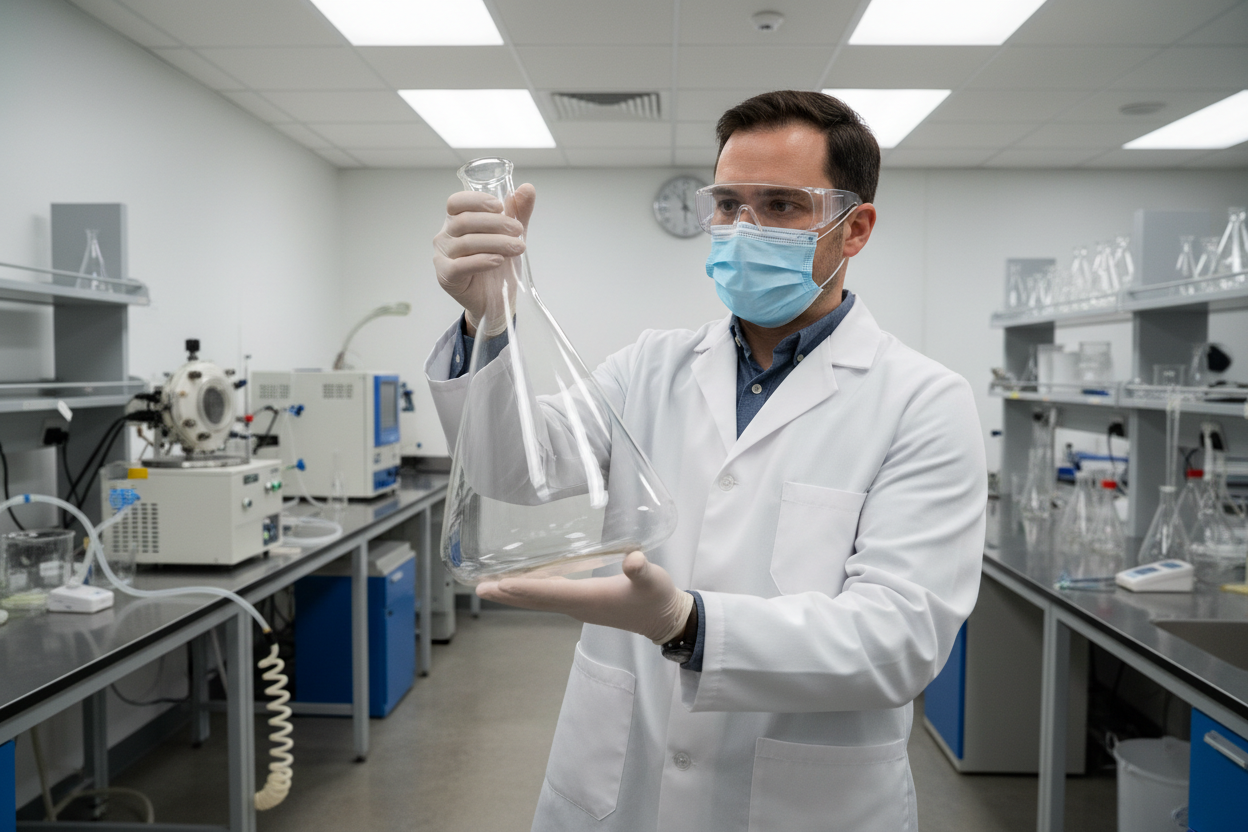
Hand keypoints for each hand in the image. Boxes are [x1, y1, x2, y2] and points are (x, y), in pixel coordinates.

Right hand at [432, 184, 535, 335]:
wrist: (495, 300)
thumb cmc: (499, 264)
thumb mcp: (512, 236)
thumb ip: (518, 213)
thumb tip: (527, 188)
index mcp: (456, 221)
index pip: (456, 202)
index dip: (476, 200)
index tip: (499, 206)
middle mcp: (445, 236)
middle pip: (464, 221)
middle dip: (495, 223)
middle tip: (518, 230)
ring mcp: (442, 256)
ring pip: (466, 243)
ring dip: (496, 243)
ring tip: (517, 248)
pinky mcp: (446, 276)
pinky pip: (460, 265)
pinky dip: (481, 261)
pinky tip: (498, 260)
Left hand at [476, 551, 693, 644]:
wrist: (665, 619)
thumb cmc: (658, 597)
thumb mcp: (653, 579)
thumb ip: (642, 570)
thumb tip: (633, 560)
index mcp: (588, 599)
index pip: (550, 593)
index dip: (525, 587)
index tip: (500, 583)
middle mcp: (577, 606)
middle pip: (534, 600)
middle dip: (506, 594)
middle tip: (478, 588)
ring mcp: (578, 607)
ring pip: (538, 600)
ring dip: (513, 594)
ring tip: (488, 587)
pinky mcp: (583, 604)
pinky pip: (548, 598)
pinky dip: (529, 591)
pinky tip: (521, 583)